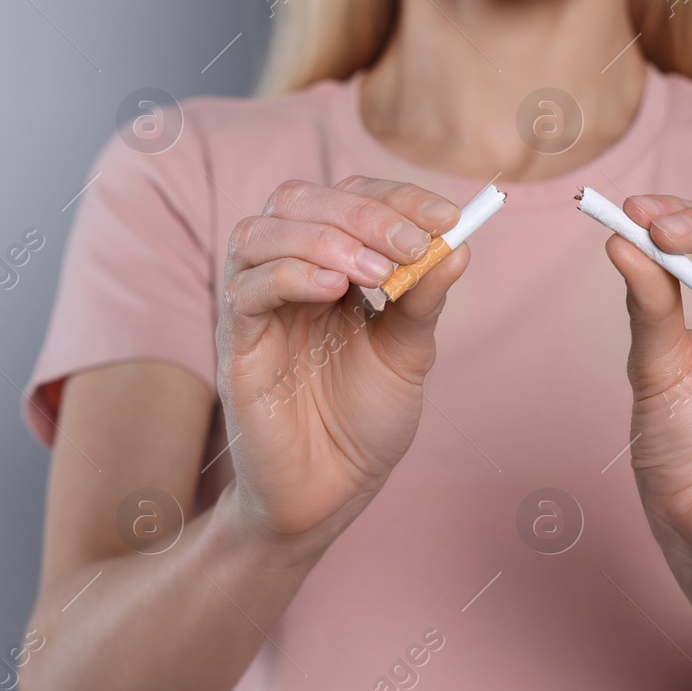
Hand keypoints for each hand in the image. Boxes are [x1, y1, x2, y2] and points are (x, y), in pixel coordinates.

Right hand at [217, 176, 465, 547]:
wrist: (331, 492)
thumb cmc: (363, 421)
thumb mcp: (407, 353)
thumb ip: (423, 299)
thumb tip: (457, 245)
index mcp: (329, 265)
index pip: (350, 198)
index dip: (397, 198)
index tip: (447, 218)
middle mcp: (286, 274)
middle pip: (301, 200)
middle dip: (363, 214)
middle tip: (411, 245)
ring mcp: (255, 306)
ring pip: (261, 232)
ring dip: (325, 238)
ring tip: (374, 271)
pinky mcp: (235, 344)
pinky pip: (245, 290)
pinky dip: (290, 275)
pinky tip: (333, 290)